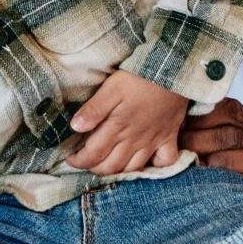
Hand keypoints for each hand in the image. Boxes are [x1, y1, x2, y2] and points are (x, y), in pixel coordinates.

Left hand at [66, 71, 188, 175]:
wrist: (173, 72)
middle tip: (86, 161)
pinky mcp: (169, 138)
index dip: (78, 161)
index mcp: (118, 128)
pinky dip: (155, 166)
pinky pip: (164, 162)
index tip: (69, 158)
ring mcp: (153, 141)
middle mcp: (134, 140)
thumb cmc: (139, 78)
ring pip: (133, 168)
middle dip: (94, 168)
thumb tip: (75, 127)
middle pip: (111, 167)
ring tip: (107, 163)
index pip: (93, 154)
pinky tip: (146, 160)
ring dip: (118, 171)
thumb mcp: (112, 88)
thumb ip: (94, 109)